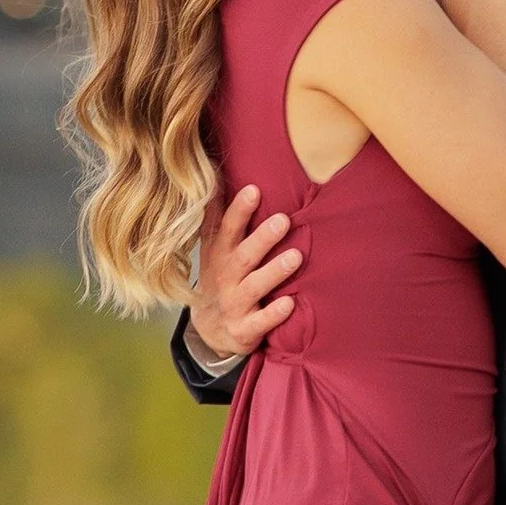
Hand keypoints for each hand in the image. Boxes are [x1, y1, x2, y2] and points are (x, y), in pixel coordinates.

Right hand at [189, 185, 300, 357]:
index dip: (239, 211)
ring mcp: (233, 304)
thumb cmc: (220, 278)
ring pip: (254, 287)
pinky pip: (260, 322)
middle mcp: (224, 278)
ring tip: (296, 257)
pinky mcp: (244, 329)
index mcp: (218, 255)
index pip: (226, 229)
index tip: (254, 190)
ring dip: (274, 272)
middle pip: (243, 256)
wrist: (209, 330)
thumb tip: (217, 174)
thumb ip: (218, 217)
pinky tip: (291, 304)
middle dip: (262, 238)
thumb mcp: (213, 249)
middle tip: (283, 220)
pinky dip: (274, 314)